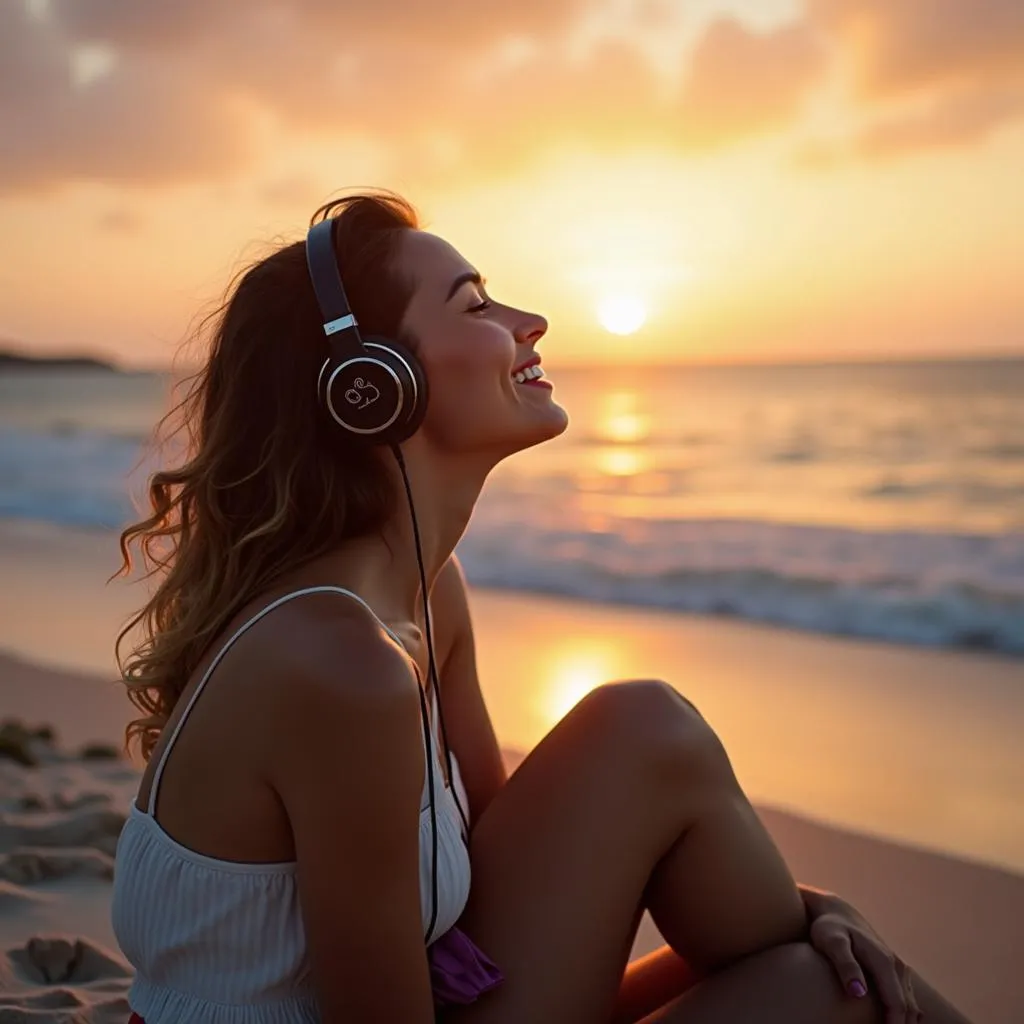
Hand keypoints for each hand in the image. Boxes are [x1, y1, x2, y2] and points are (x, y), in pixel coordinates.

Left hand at [807, 895, 920, 1022]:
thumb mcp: (832, 942)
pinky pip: (906, 1001)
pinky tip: (890, 1022)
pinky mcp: (896, 973)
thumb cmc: (830, 928)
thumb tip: (858, 993)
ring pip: (910, 1006)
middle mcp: (897, 966)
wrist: (836, 913)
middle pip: (908, 1008)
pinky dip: (903, 1016)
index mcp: (884, 961)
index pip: (897, 1004)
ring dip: (904, 1022)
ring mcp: (899, 969)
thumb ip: (845, 965)